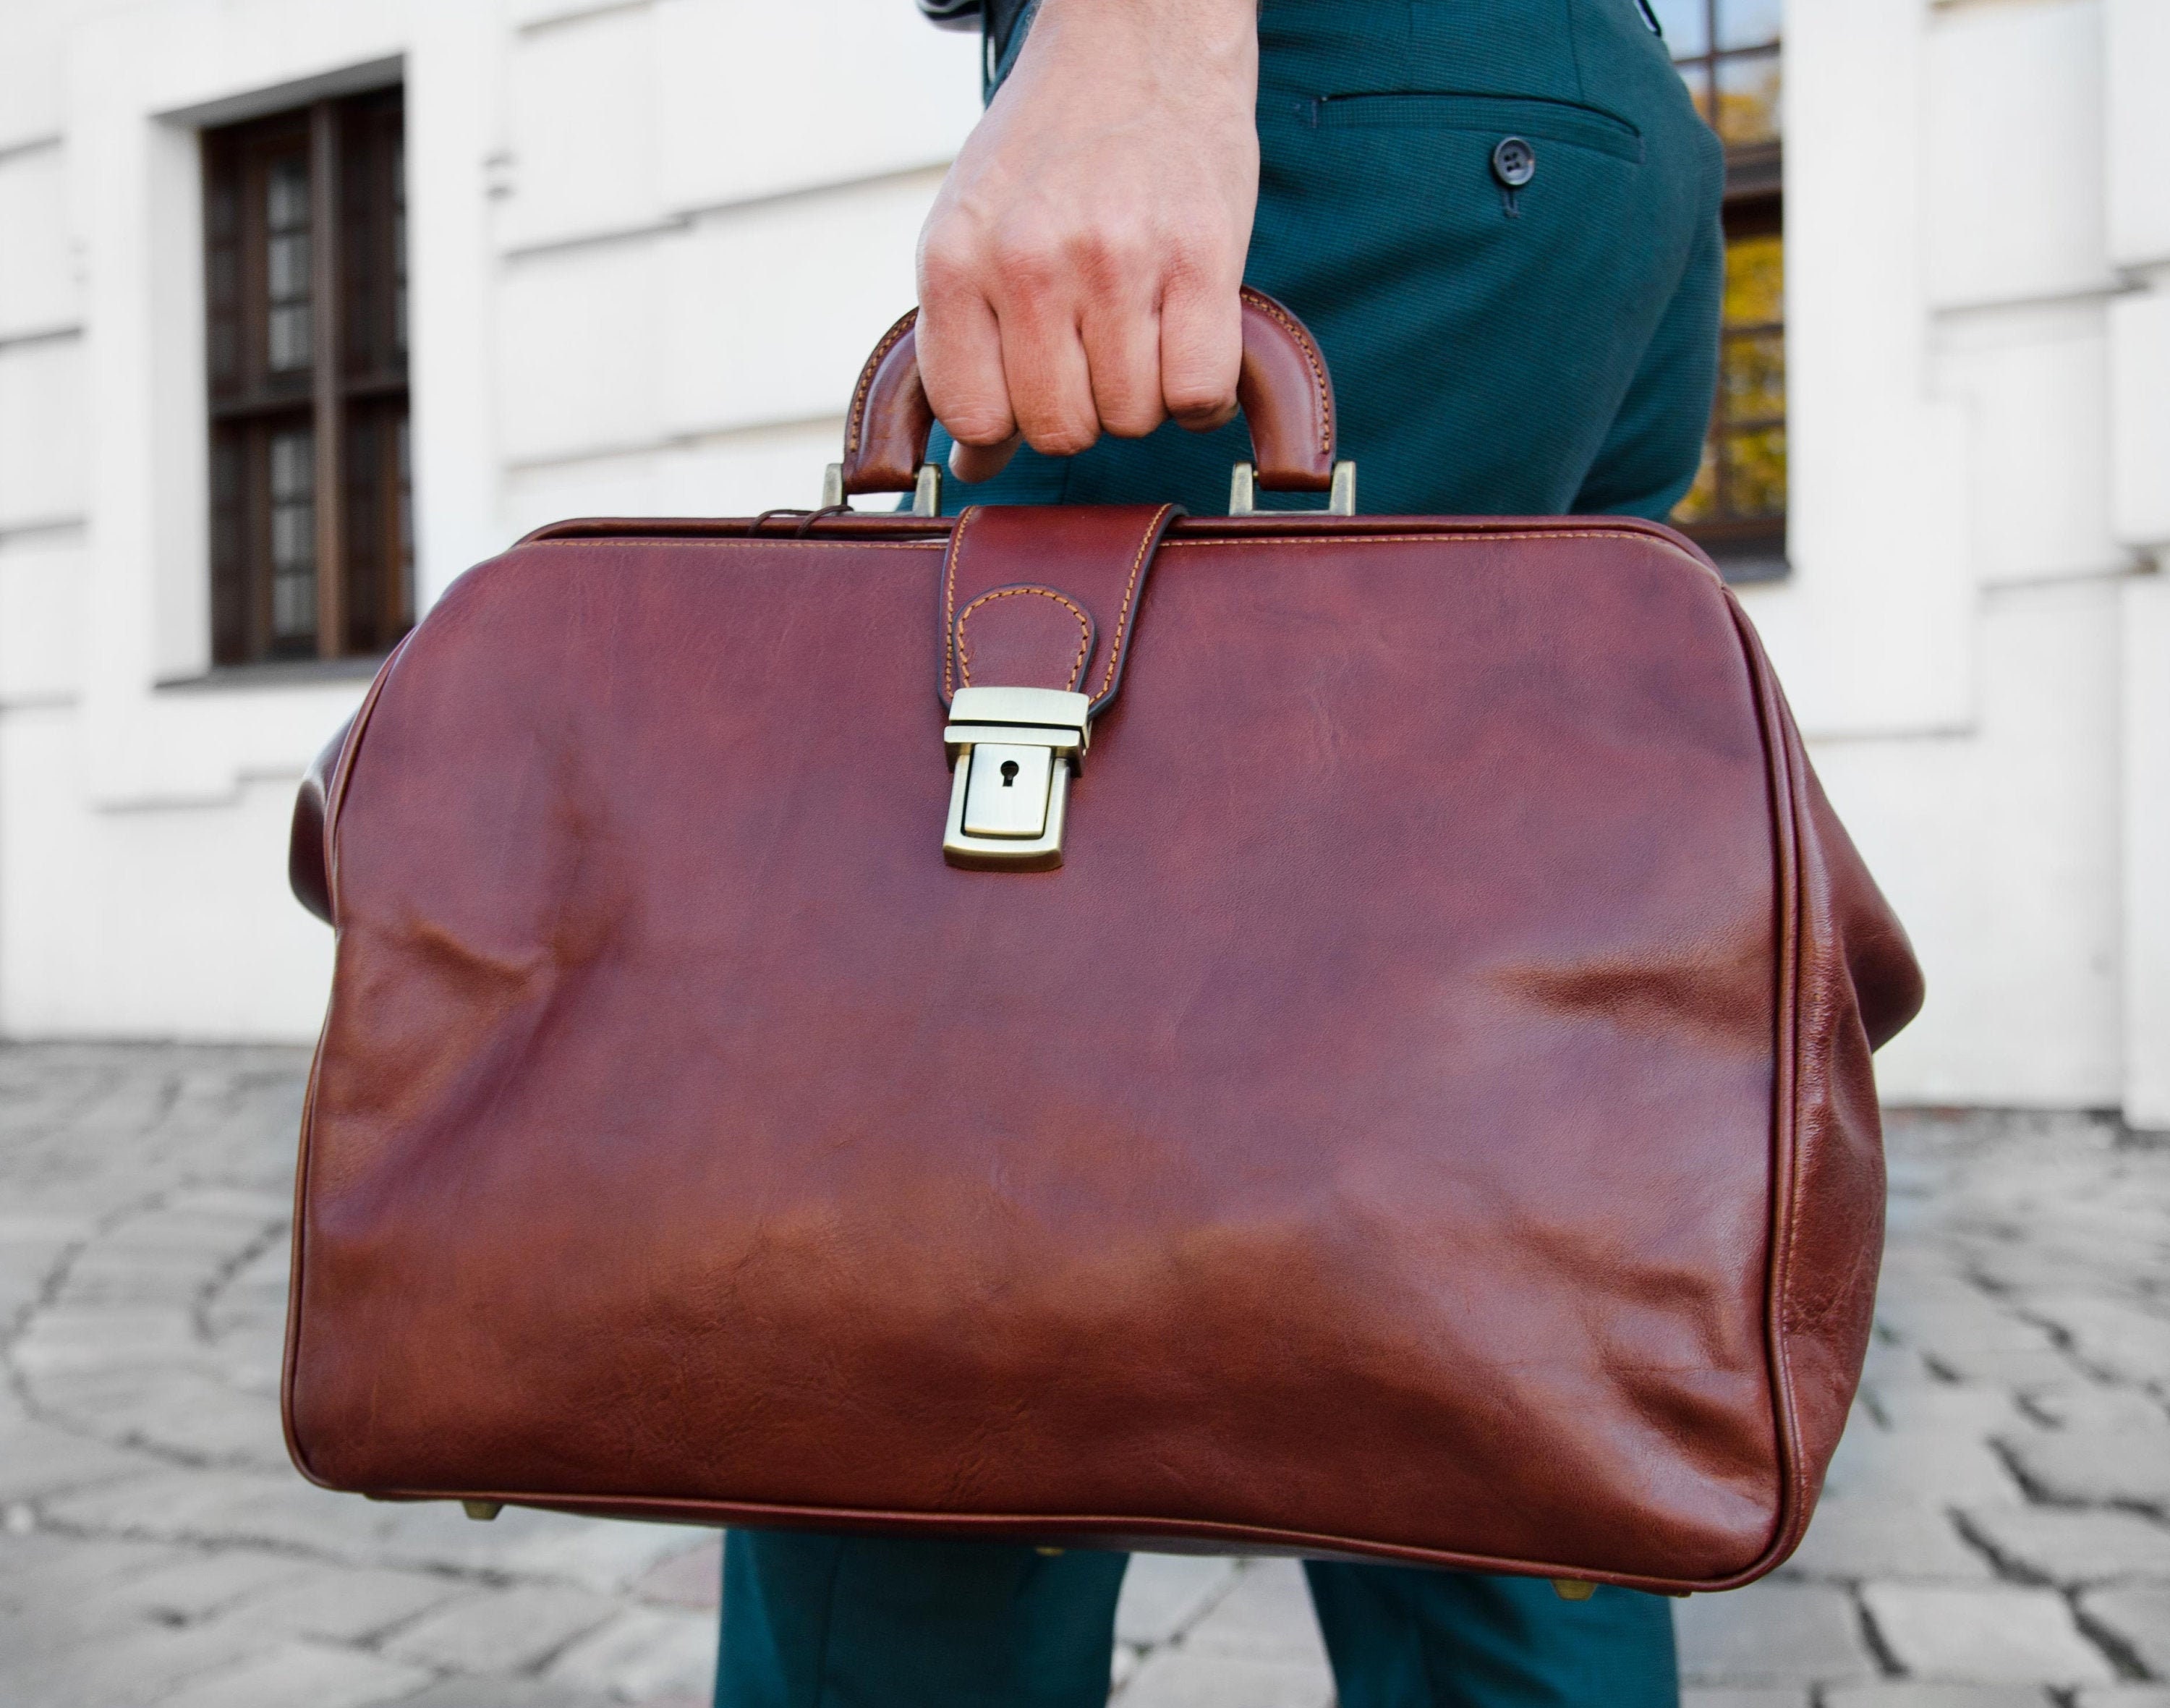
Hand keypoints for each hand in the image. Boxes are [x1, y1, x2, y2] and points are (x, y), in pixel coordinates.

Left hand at [915, 0, 1259, 482]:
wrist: (1137, 39)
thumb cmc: (1052, 149)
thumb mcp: (973, 232)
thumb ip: (962, 347)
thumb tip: (972, 468)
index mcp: (956, 259)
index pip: (977, 418)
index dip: (1009, 423)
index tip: (1031, 390)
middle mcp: (1029, 261)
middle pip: (1060, 429)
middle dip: (1082, 411)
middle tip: (1094, 353)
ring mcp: (1117, 259)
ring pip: (1133, 417)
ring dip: (1144, 397)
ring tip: (1142, 331)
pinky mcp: (1200, 256)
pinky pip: (1199, 392)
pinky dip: (1201, 394)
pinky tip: (1190, 345)